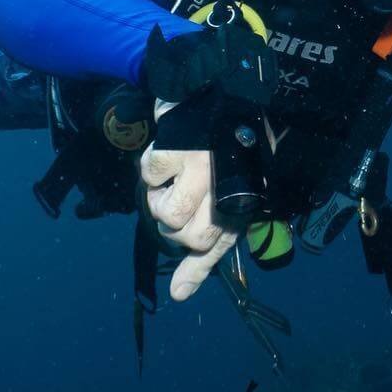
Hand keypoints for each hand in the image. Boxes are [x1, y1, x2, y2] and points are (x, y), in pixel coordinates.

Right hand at [139, 101, 237, 300]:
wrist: (229, 96)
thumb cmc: (228, 156)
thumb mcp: (227, 203)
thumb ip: (204, 252)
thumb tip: (179, 295)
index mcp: (241, 204)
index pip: (215, 248)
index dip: (196, 266)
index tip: (180, 289)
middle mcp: (224, 190)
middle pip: (185, 237)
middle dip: (175, 225)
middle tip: (178, 201)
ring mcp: (201, 168)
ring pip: (166, 214)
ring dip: (158, 199)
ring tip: (172, 179)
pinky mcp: (178, 148)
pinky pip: (150, 176)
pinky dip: (152, 169)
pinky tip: (169, 157)